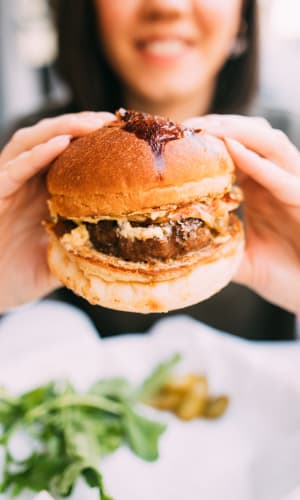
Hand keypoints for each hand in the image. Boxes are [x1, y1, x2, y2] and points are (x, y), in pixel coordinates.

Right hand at [0, 112, 114, 311]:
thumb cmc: (16, 276)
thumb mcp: (59, 261)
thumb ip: (82, 250)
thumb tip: (120, 250)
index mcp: (40, 192)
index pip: (66, 156)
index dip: (91, 142)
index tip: (123, 135)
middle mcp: (23, 183)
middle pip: (49, 140)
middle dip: (79, 126)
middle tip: (111, 121)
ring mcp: (6, 187)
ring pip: (29, 144)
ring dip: (60, 129)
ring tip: (90, 124)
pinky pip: (12, 171)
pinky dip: (34, 156)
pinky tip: (58, 144)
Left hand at [184, 115, 299, 314]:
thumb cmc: (285, 277)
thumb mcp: (243, 262)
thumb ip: (219, 251)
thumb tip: (183, 252)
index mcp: (261, 188)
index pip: (235, 151)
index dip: (208, 140)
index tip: (176, 138)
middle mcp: (278, 181)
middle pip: (252, 136)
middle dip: (219, 126)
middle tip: (185, 127)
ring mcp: (294, 187)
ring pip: (271, 143)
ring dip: (238, 131)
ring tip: (206, 129)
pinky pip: (283, 178)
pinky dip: (259, 162)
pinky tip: (234, 150)